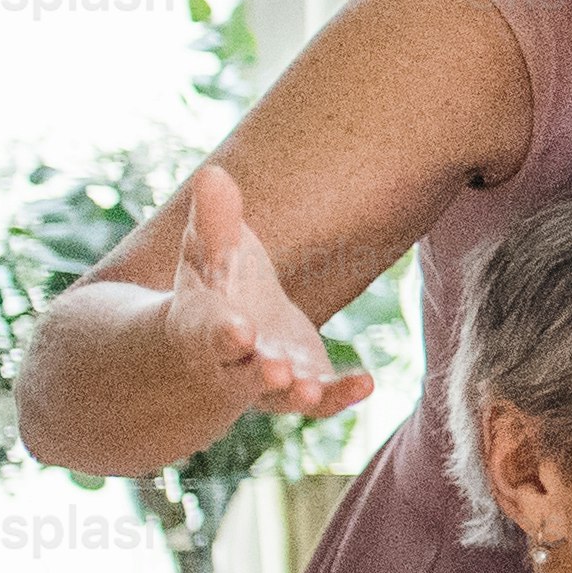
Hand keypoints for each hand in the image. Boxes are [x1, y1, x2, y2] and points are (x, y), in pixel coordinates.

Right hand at [160, 166, 370, 423]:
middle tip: (277, 372)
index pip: (208, 331)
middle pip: (241, 372)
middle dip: (258, 372)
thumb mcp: (210, 248)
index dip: (222, 332)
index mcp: (203, 325)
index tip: (240, 330)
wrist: (226, 327)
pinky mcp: (305, 382)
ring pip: (280, 396)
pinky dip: (342, 395)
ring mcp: (268, 378)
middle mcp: (232, 360)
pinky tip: (368, 382)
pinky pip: (323, 399)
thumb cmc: (217, 278)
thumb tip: (213, 173)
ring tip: (313, 391)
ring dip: (299, 394)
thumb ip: (215, 219)